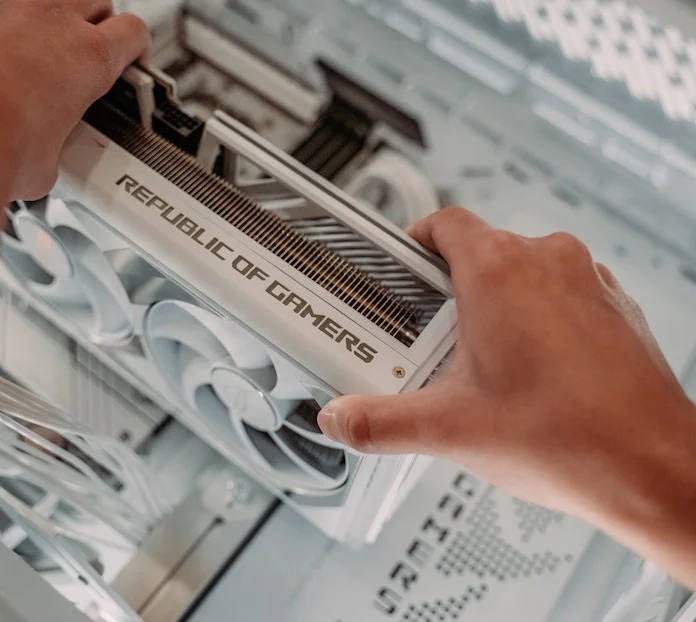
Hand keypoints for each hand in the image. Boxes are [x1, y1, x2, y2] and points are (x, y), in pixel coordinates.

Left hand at [0, 0, 149, 205]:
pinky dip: (11, 32)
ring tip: (47, 53)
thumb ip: (59, 147)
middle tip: (90, 56)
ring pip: (50, 1)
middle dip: (97, 25)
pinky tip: (9, 60)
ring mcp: (9, 11)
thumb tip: (46, 161)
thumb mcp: (51, 164)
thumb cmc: (0, 140)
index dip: (136, 51)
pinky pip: (7, 14)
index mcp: (90, 56)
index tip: (131, 66)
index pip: (133, 33)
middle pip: (95, 3)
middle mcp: (51, 21)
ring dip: (54, 21)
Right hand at [319, 206, 695, 586]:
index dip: (416, 240)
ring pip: (523, 271)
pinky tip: (530, 370)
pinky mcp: (612, 305)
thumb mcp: (449, 429)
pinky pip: (560, 293)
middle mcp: (546, 261)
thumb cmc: (567, 437)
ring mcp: (586, 280)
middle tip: (433, 336)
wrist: (652, 467)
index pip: (444, 224)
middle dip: (451, 289)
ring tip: (481, 359)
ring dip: (497, 302)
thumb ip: (380, 422)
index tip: (403, 264)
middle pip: (480, 251)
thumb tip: (342, 418)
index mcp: (497, 271)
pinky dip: (538, 316)